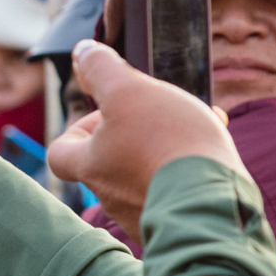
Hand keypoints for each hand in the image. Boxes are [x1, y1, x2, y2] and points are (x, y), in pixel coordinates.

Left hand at [45, 41, 243, 244]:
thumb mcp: (127, 90)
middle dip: (134, 130)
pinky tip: (213, 149)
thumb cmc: (166, 143)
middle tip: (160, 114)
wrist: (215, 202)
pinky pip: (174, 190)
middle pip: (108, 159)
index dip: (76, 129)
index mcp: (90, 168)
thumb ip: (101, 69)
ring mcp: (143, 214)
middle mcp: (111, 197)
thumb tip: (83, 52)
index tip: (105, 115)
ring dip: (164, 145)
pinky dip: (187, 167)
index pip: (60, 153)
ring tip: (195, 126)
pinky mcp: (176, 223)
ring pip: (145, 172)